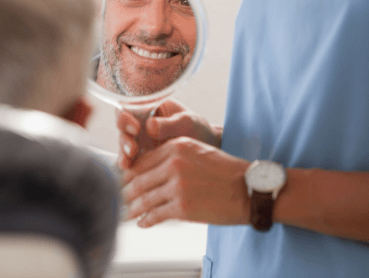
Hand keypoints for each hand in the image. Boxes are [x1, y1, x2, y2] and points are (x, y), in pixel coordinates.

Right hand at [116, 99, 222, 168]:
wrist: (206, 149)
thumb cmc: (198, 129)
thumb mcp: (187, 122)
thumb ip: (169, 124)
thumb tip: (150, 126)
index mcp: (149, 106)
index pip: (129, 107)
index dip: (126, 117)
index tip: (136, 128)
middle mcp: (141, 122)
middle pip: (122, 127)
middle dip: (124, 138)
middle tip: (133, 150)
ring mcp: (139, 139)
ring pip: (123, 144)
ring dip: (123, 153)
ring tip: (128, 163)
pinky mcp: (141, 155)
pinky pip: (130, 159)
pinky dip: (128, 165)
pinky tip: (129, 171)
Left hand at [122, 137, 249, 227]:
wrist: (250, 189)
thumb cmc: (226, 171)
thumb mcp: (198, 151)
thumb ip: (172, 157)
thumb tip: (149, 171)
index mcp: (176, 146)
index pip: (142, 161)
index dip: (128, 174)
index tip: (122, 181)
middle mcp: (174, 163)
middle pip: (138, 180)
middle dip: (125, 192)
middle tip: (118, 199)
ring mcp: (177, 186)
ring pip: (143, 199)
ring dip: (132, 209)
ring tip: (125, 214)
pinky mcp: (182, 207)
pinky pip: (155, 214)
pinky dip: (146, 220)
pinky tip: (142, 223)